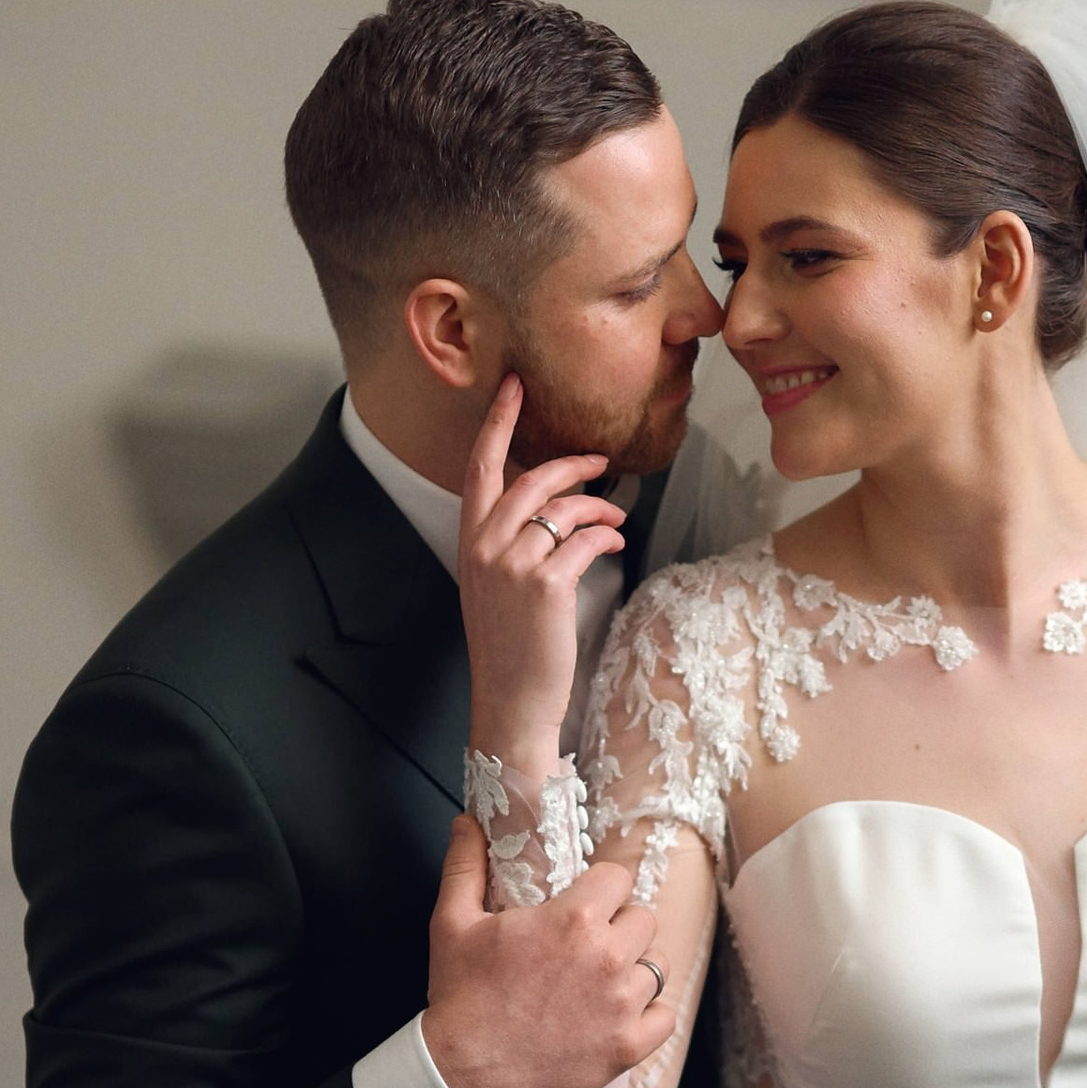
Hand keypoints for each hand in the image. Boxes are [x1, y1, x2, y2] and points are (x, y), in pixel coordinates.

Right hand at [422, 817, 674, 1087]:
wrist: (465, 1066)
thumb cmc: (462, 995)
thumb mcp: (453, 922)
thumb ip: (465, 866)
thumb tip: (468, 823)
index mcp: (574, 919)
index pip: (619, 878)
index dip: (602, 889)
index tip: (586, 904)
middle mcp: (609, 956)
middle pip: (644, 919)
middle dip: (621, 927)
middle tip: (591, 947)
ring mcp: (623, 1004)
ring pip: (657, 967)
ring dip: (635, 970)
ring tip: (604, 982)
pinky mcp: (629, 1046)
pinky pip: (665, 1018)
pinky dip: (649, 1016)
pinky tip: (621, 1015)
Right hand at [459, 375, 625, 764]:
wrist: (511, 702)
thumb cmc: (510, 649)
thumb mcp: (493, 589)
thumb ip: (509, 547)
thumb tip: (553, 517)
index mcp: (470, 542)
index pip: (480, 467)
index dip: (498, 422)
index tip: (514, 386)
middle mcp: (487, 546)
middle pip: (533, 478)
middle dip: (573, 464)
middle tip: (602, 462)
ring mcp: (514, 564)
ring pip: (565, 508)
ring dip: (599, 506)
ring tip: (616, 517)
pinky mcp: (547, 584)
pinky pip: (585, 539)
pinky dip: (607, 534)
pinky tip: (616, 540)